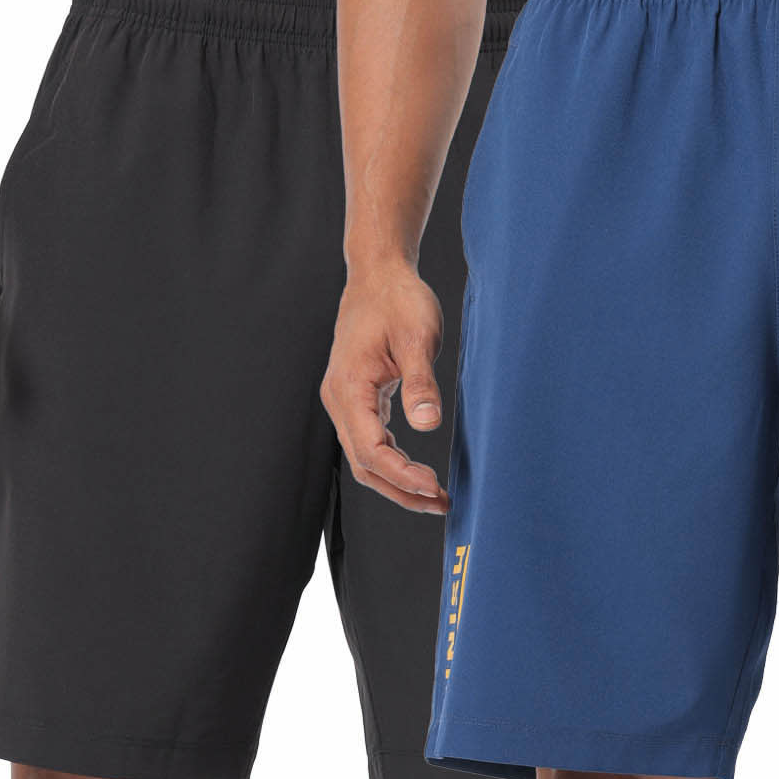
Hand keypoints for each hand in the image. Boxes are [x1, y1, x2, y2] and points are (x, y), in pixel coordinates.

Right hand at [320, 263, 447, 511]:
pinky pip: (369, 443)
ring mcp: (344, 402)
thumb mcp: (417, 337)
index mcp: (349, 388)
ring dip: (397, 482)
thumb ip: (421, 382)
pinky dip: (392, 463)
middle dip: (401, 490)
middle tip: (440, 503)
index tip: (434, 488)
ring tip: (434, 496)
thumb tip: (426, 423)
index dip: (402, 476)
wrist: (378, 275)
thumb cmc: (398, 300)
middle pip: (364, 465)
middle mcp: (339, 400)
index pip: (370, 450)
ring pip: (364, 459)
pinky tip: (417, 471)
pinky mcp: (356, 400)